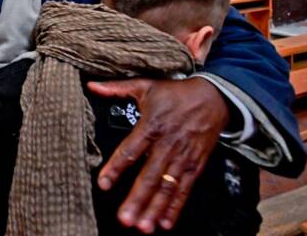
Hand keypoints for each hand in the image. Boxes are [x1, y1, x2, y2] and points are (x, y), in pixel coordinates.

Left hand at [87, 77, 228, 233]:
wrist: (215, 96)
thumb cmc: (176, 92)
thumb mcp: (145, 86)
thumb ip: (116, 88)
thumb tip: (92, 85)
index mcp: (151, 126)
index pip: (130, 150)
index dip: (116, 168)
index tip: (103, 184)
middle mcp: (167, 145)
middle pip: (149, 176)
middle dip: (137, 199)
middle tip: (125, 219)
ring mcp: (182, 157)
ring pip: (167, 187)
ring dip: (155, 209)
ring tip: (143, 226)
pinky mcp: (196, 165)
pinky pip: (184, 189)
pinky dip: (176, 207)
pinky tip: (166, 222)